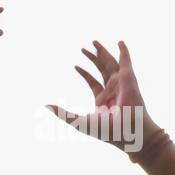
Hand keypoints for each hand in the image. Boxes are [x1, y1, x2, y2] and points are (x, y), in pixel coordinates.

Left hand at [47, 40, 160, 160]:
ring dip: (102, 52)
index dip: (84, 74)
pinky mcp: (129, 78)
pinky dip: (124, 52)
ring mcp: (122, 84)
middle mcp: (113, 91)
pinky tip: (120, 42)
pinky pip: (126, 62)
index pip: (93, 83)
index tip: (75, 66)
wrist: (126, 132)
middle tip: (84, 48)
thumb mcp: (78, 121)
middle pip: (102, 70)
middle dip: (93, 59)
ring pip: (110, 64)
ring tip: (93, 42)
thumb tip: (45, 106)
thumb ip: (62, 113)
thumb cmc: (106, 132)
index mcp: (103, 101)